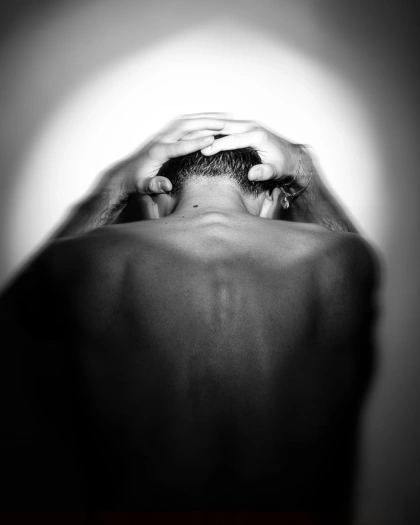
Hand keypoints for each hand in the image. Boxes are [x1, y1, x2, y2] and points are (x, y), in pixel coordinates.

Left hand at [105, 114, 229, 195]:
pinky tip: (211, 119)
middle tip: (225, 123)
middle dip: (206, 123)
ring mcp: (162, 135)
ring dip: (205, 117)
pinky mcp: (165, 134)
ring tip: (224, 117)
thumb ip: (153, 185)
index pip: (179, 146)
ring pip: (186, 121)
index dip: (195, 142)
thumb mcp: (142, 187)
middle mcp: (160, 139)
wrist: (123, 174)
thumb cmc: (135, 182)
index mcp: (157, 152)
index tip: (211, 138)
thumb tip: (166, 185)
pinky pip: (184, 123)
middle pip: (185, 126)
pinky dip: (198, 119)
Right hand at [184, 119, 300, 181]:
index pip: (233, 139)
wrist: (292, 156)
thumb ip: (265, 172)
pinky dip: (212, 129)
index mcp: (257, 136)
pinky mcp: (245, 127)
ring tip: (189, 134)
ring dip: (206, 128)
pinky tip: (199, 133)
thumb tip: (252, 174)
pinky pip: (225, 126)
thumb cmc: (283, 164)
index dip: (217, 145)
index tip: (204, 151)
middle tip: (189, 139)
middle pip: (224, 127)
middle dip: (206, 133)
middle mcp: (252, 127)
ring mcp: (248, 125)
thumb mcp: (276, 171)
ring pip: (222, 124)